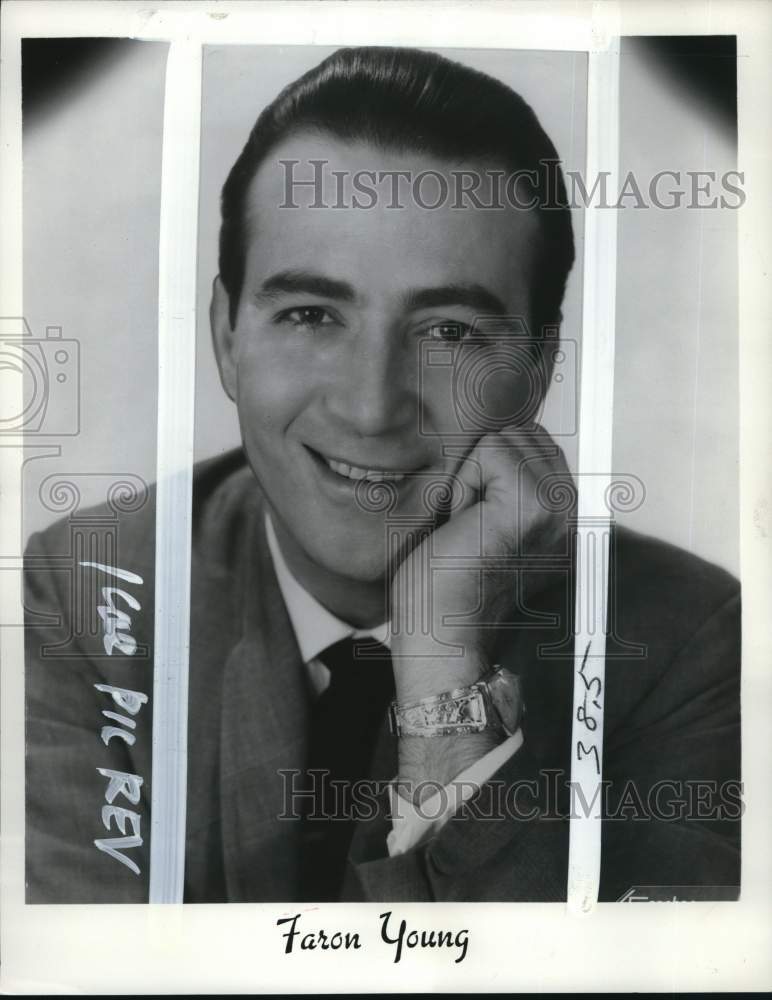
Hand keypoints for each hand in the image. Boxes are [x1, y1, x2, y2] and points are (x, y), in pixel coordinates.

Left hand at [389, 424, 573, 792]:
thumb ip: (511, 483)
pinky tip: (464, 523)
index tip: (479, 518)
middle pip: (524, 432)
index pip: (536, 442)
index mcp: (564, 516)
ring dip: (474, 474)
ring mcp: (556, 506)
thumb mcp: (488, 522)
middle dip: (486, 467)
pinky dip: (466, 482)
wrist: (442, 635)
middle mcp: (571, 510)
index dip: (495, 467)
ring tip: (469, 523)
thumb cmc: (447, 583)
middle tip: (472, 521)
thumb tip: (502, 436)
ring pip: (506, 437)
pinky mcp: (532, 502)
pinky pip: (490, 449)